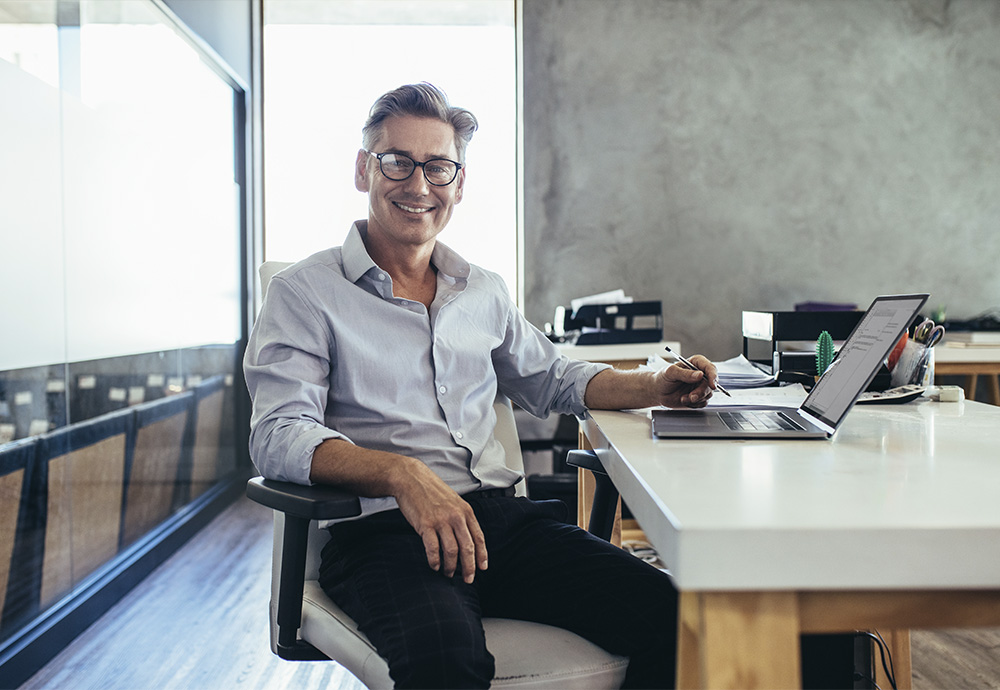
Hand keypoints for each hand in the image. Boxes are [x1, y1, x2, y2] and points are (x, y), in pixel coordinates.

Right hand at [393, 463, 487, 583]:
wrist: (411, 478)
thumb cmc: (431, 491)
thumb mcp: (453, 500)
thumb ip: (461, 517)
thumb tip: (467, 537)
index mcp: (465, 511)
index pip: (478, 537)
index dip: (482, 555)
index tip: (483, 568)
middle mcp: (456, 516)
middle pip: (467, 548)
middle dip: (469, 567)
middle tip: (468, 579)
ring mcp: (441, 521)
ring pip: (451, 551)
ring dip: (451, 566)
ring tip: (448, 573)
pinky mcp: (425, 525)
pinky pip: (433, 549)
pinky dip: (435, 561)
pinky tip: (434, 565)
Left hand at [654, 354, 717, 407]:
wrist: (657, 392)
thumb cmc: (662, 378)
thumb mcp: (670, 373)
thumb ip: (685, 373)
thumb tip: (699, 375)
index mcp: (695, 363)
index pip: (710, 368)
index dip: (713, 376)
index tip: (712, 385)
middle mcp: (700, 374)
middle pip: (711, 383)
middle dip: (701, 392)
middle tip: (691, 397)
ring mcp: (700, 386)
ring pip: (708, 394)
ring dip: (696, 399)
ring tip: (683, 398)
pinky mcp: (699, 396)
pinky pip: (703, 402)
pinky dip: (694, 404)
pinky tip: (684, 400)